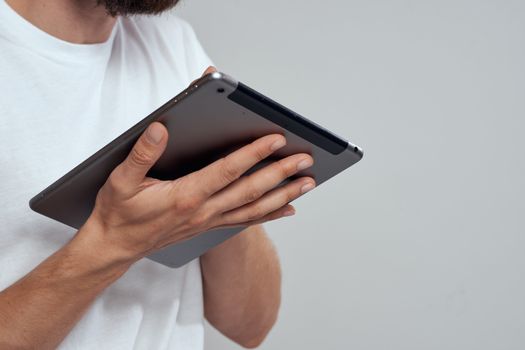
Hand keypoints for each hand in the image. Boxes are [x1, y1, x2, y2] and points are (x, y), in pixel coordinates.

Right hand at [86, 122, 314, 261]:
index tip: (276, 139)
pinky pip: (246, 221)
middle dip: (280, 173)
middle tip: (305, 159)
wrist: (115, 247)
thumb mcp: (121, 180)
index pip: (227, 171)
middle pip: (250, 190)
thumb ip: (141, 154)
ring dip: (283, 194)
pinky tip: (288, 208)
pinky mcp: (209, 226)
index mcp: (185, 196)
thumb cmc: (119, 214)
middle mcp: (203, 211)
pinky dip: (270, 214)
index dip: (253, 153)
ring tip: (307, 182)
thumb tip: (160, 129)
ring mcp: (209, 221)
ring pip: (255, 208)